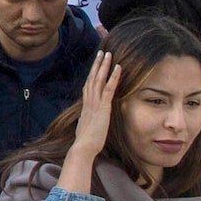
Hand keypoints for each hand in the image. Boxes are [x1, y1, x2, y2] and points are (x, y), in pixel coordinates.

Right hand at [62, 51, 121, 193]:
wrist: (83, 147)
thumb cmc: (86, 142)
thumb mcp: (87, 128)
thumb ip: (90, 120)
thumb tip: (91, 121)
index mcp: (86, 106)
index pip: (89, 86)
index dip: (92, 74)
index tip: (96, 65)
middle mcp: (89, 102)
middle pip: (92, 78)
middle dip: (97, 65)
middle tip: (102, 52)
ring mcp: (95, 103)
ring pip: (99, 80)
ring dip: (104, 66)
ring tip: (108, 54)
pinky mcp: (102, 107)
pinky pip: (108, 89)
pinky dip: (113, 77)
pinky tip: (118, 67)